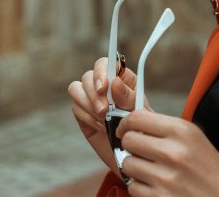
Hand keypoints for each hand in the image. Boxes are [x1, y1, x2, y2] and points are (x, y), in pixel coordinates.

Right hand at [67, 56, 155, 181]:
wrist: (133, 155)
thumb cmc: (142, 130)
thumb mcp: (140, 113)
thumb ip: (129, 97)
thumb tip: (114, 82)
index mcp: (122, 79)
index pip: (106, 63)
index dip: (101, 71)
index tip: (104, 87)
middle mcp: (105, 85)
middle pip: (87, 76)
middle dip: (93, 94)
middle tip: (105, 112)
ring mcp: (92, 99)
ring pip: (76, 89)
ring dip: (87, 104)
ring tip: (103, 120)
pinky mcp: (83, 113)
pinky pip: (76, 108)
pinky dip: (86, 117)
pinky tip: (100, 127)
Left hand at [116, 109, 218, 196]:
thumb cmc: (206, 165)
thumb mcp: (192, 137)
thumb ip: (163, 128)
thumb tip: (130, 122)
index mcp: (181, 130)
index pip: (137, 117)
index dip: (126, 123)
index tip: (125, 128)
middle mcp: (172, 152)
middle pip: (129, 140)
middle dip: (131, 145)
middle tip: (141, 151)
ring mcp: (165, 178)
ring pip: (127, 164)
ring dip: (135, 168)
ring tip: (151, 170)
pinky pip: (132, 187)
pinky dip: (140, 187)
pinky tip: (155, 185)